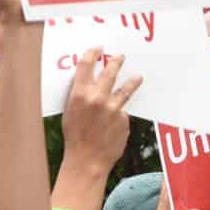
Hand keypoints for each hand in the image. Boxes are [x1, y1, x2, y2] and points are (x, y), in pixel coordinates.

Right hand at [61, 48, 141, 175]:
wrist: (87, 160)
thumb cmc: (75, 137)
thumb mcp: (70, 111)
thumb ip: (80, 95)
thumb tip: (88, 83)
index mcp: (79, 94)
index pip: (86, 64)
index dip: (93, 53)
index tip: (99, 48)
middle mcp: (97, 97)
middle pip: (110, 71)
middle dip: (116, 61)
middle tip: (121, 57)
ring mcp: (113, 108)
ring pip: (126, 89)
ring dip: (132, 81)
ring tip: (138, 77)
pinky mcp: (123, 119)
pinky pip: (122, 113)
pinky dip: (119, 116)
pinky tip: (113, 126)